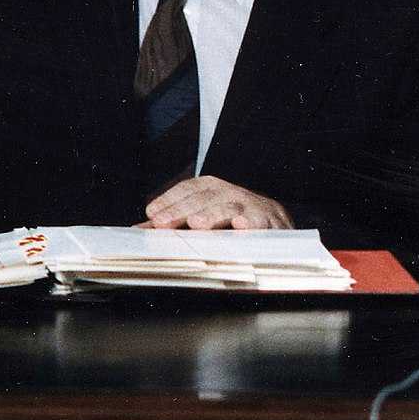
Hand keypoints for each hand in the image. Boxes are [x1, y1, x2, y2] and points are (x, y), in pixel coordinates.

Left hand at [140, 176, 291, 230]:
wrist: (279, 226)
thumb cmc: (235, 222)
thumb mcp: (205, 218)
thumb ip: (174, 224)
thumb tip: (139, 230)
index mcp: (215, 190)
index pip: (190, 189)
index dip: (170, 199)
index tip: (152, 213)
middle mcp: (231, 193)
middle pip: (205, 198)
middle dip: (182, 209)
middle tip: (162, 223)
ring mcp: (251, 206)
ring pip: (229, 207)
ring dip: (212, 215)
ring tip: (196, 224)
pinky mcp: (270, 222)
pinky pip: (259, 222)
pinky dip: (250, 222)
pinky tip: (239, 226)